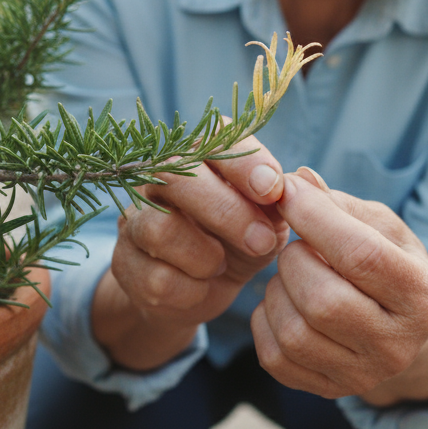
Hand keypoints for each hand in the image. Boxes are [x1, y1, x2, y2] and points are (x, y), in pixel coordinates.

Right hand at [92, 133, 287, 369]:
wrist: (200, 291)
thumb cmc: (241, 242)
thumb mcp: (269, 220)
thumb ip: (285, 201)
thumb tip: (302, 182)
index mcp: (200, 155)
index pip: (215, 137)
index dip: (245, 161)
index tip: (273, 191)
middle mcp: (159, 178)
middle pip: (180, 177)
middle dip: (228, 213)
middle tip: (262, 241)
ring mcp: (136, 219)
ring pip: (160, 229)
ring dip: (204, 256)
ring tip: (224, 266)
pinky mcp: (125, 263)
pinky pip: (157, 278)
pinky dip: (192, 290)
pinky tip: (203, 287)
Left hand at [252, 168, 427, 404]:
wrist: (401, 329)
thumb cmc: (388, 264)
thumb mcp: (381, 228)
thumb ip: (339, 204)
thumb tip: (298, 179)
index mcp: (423, 295)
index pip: (362, 255)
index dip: (316, 218)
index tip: (289, 192)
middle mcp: (398, 344)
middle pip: (323, 300)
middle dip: (294, 260)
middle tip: (297, 245)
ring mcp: (363, 375)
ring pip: (294, 332)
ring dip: (278, 290)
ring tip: (293, 274)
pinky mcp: (328, 390)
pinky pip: (274, 357)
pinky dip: (265, 321)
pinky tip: (284, 303)